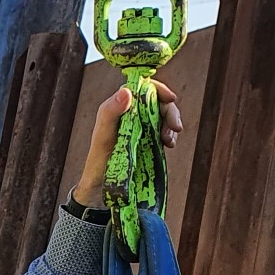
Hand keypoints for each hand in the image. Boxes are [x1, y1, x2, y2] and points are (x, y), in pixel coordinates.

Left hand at [74, 80, 182, 207]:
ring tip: (169, 141)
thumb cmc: (98, 159)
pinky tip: (169, 145)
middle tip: (176, 127)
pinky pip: (162, 131)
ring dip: (171, 125)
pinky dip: (169, 135)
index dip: (158, 90)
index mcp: (117, 107)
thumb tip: (127, 91)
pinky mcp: (146, 139)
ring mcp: (139, 126)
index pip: (141, 89)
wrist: (101, 185)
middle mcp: (129, 114)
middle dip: (169, 111)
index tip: (170, 99)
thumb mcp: (103, 135)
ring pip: (162, 116)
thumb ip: (111, 112)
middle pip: (156, 102)